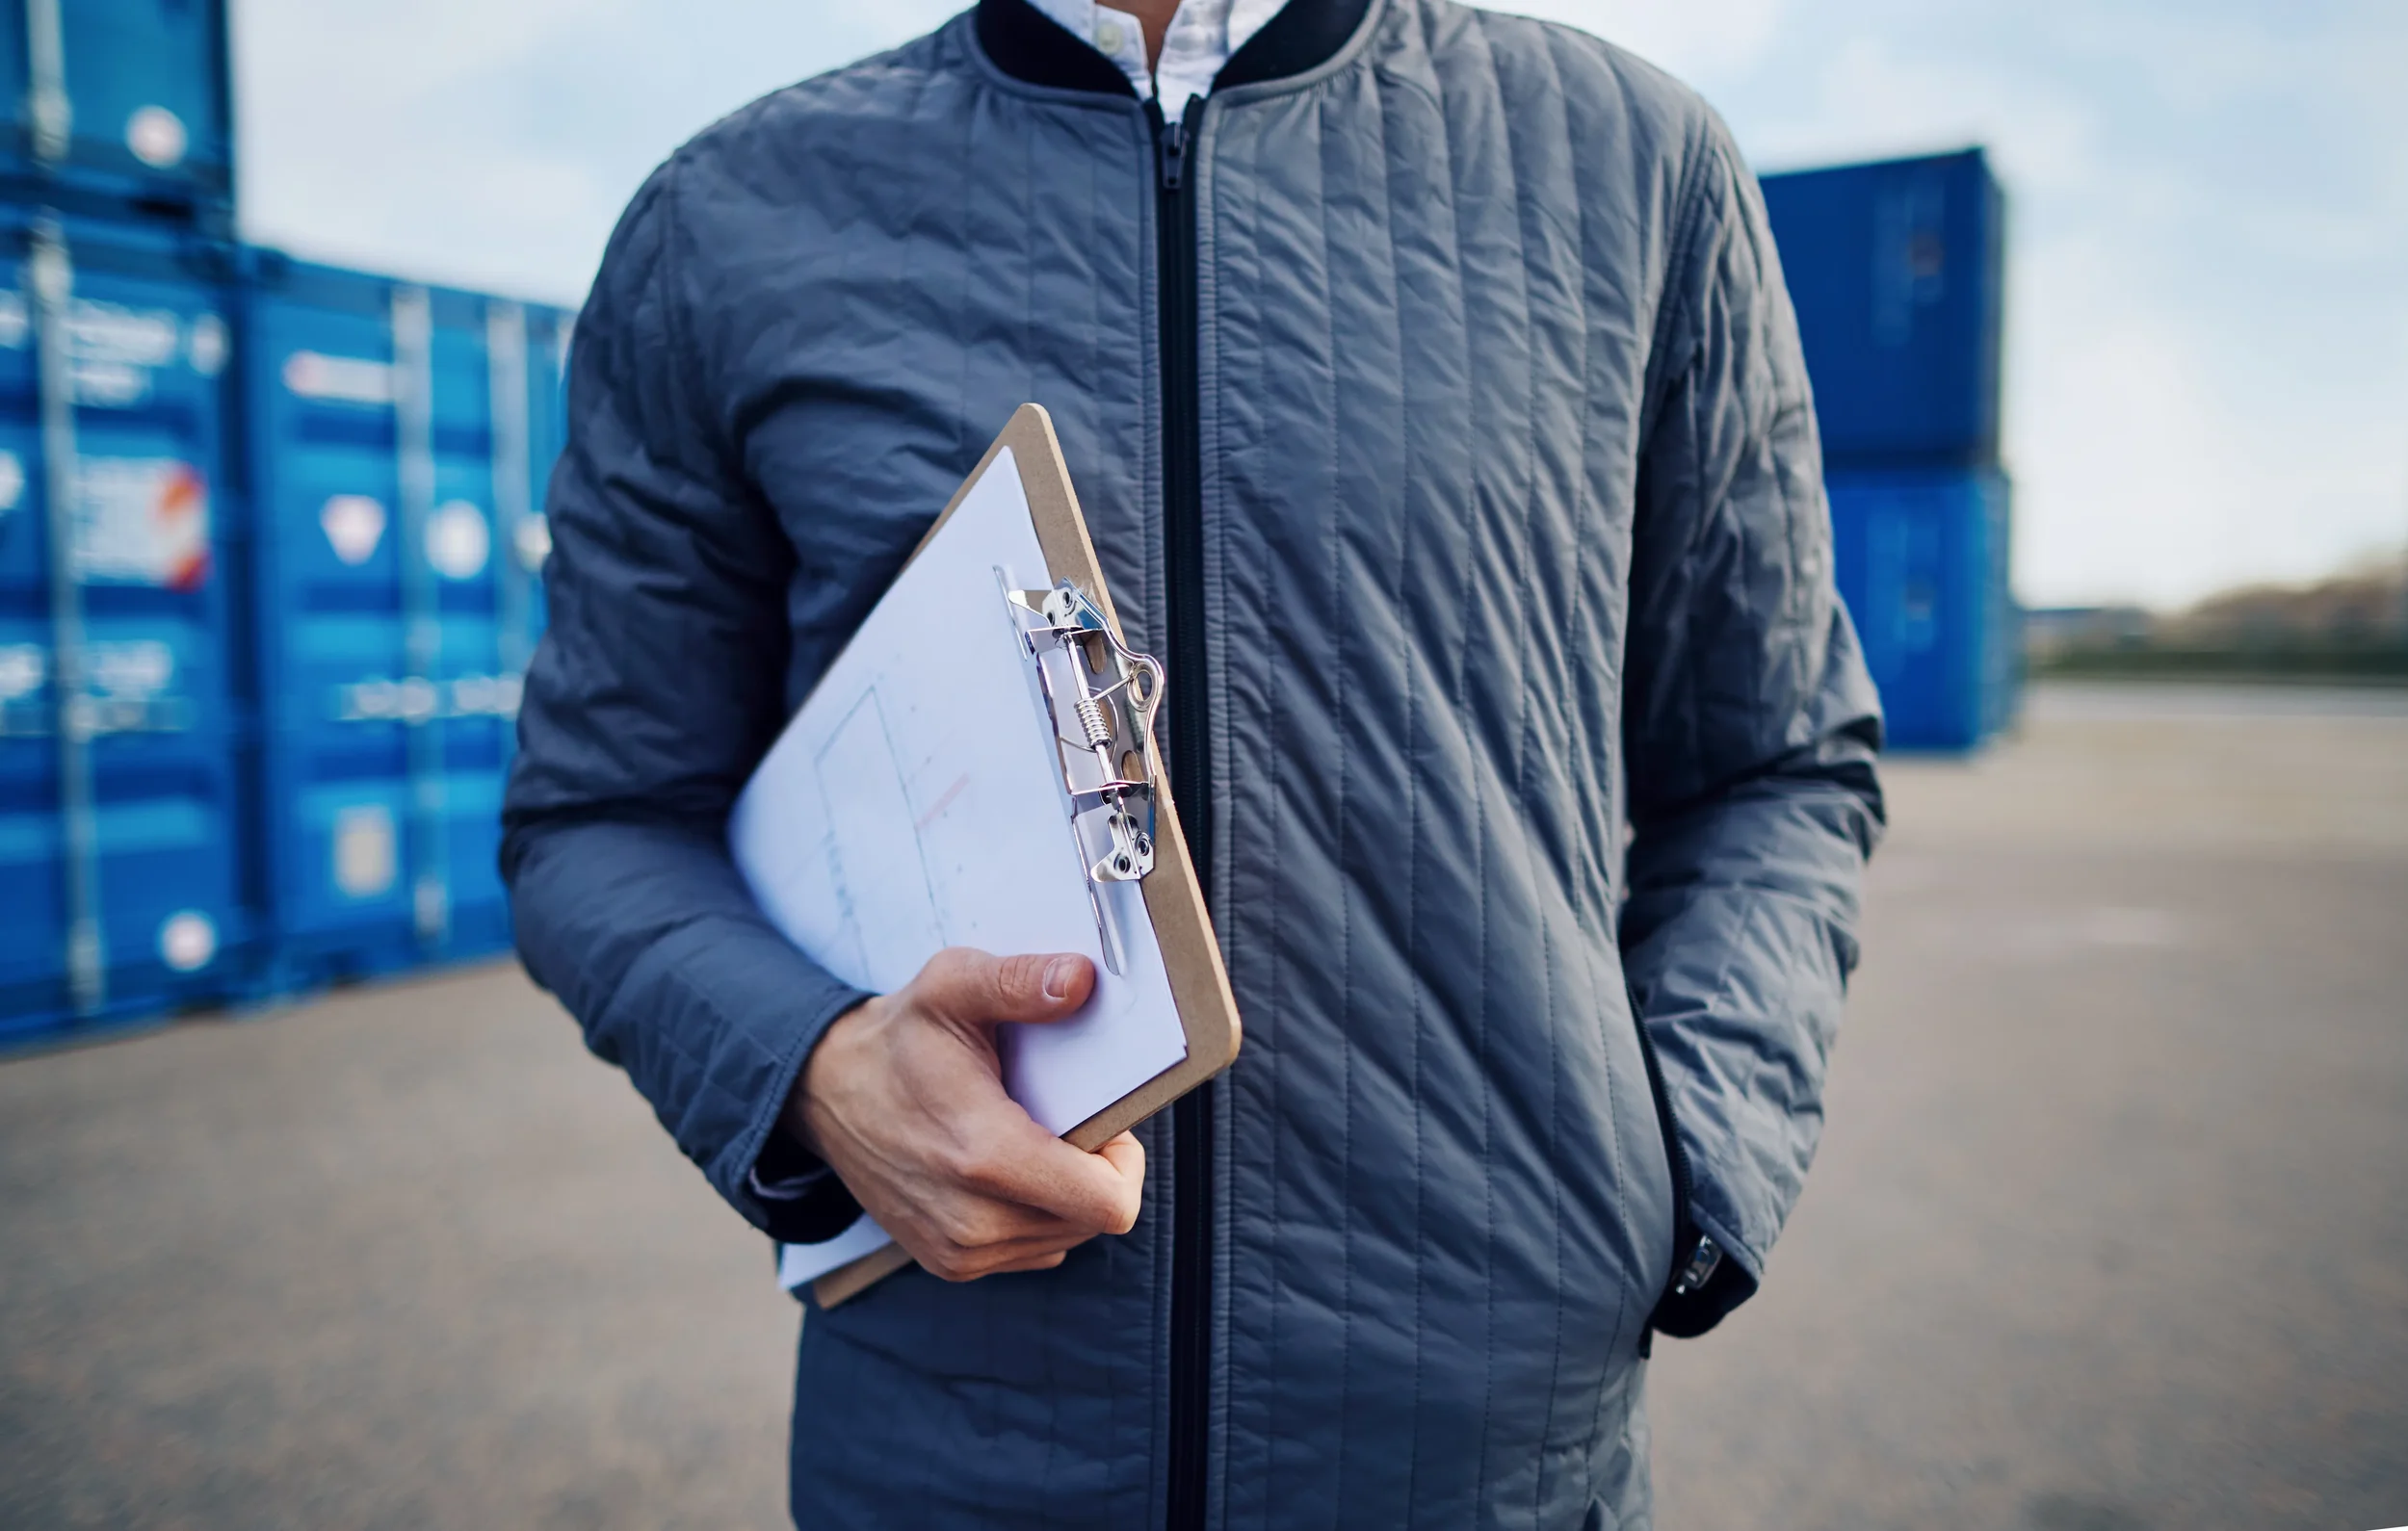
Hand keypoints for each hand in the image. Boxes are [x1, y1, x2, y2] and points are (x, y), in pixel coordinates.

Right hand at [786, 947, 1144, 1281]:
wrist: (825, 1093)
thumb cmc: (898, 1038)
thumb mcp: (952, 986)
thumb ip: (1019, 982)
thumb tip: (1080, 981)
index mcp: (984, 1155)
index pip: (1109, 1203)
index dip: (1122, 1158)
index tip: (1097, 1118)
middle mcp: (972, 1220)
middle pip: (1094, 1218)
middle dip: (1094, 1168)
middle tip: (1059, 1116)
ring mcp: (960, 1251)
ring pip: (1068, 1236)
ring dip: (1065, 1191)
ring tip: (1027, 1136)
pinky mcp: (951, 1264)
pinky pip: (1035, 1248)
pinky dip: (1037, 1212)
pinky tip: (1005, 1168)